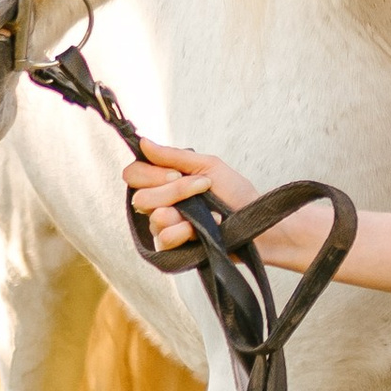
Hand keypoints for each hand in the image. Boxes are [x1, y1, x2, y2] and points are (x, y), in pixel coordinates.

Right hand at [126, 140, 255, 255]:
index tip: (177, 175)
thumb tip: (143, 142)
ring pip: (154, 217)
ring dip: (184, 212)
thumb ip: (174, 156)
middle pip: (141, 197)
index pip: (133, 174)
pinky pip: (164, 238)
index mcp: (164, 181)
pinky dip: (186, 231)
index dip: (150, 175)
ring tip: (207, 214)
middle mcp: (159, 203)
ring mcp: (164, 227)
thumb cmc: (236, 193)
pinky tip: (203, 231)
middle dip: (175, 191)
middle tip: (202, 189)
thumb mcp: (209, 166)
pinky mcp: (172, 249)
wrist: (257, 224)